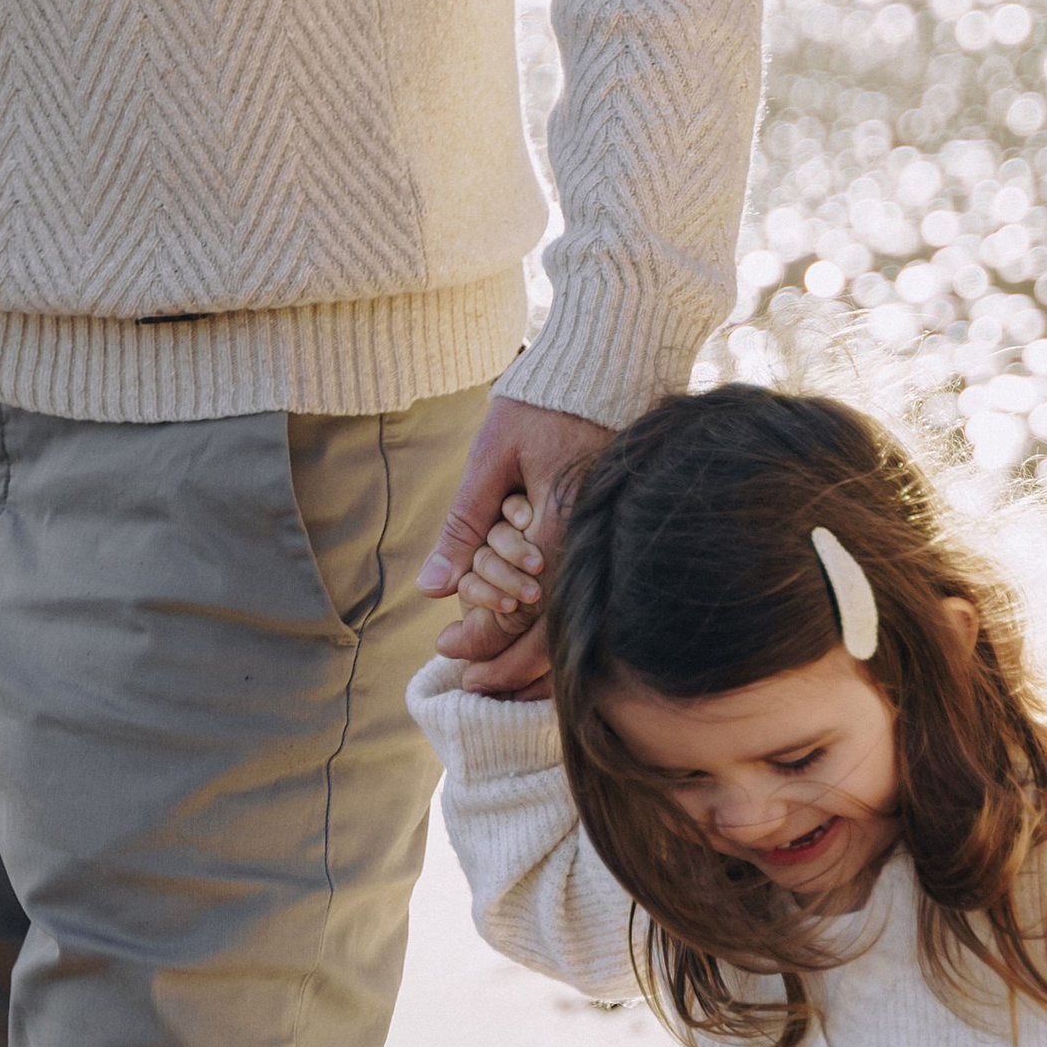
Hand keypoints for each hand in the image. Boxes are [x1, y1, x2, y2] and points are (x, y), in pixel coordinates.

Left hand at [421, 398, 609, 697]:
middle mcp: (594, 541)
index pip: (525, 610)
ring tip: (501, 675)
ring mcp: (610, 538)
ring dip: (539, 654)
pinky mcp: (614, 530)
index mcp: (563, 526)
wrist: (606, 364)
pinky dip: (562, 623)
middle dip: (512, 663)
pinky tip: (537, 637)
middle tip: (471, 682)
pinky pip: (590, 591)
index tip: (448, 654)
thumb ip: (463, 526)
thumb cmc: (542, 404)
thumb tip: (432, 590)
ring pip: (580, 618)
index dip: (486, 643)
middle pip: (558, 629)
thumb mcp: (490, 459)